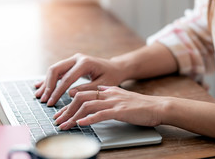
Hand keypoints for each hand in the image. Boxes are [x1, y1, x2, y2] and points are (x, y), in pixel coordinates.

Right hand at [34, 53, 125, 105]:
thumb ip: (87, 89)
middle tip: (43, 100)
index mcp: (85, 63)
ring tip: (39, 96)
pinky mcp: (71, 63)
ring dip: (46, 83)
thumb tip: (70, 94)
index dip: (57, 92)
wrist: (115, 67)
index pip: (67, 78)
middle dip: (48, 86)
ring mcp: (73, 59)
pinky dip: (49, 79)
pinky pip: (57, 71)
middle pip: (56, 69)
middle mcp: (77, 58)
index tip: (51, 103)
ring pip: (54, 70)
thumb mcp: (103, 85)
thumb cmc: (111, 76)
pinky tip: (40, 86)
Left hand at [53, 86, 167, 129]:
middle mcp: (107, 94)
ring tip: (64, 125)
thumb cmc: (140, 105)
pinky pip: (100, 114)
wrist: (157, 107)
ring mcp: (113, 102)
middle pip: (80, 98)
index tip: (60, 113)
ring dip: (73, 116)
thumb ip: (110, 91)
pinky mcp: (119, 111)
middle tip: (57, 120)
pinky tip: (80, 124)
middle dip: (66, 110)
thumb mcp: (122, 94)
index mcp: (107, 90)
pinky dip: (88, 119)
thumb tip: (99, 89)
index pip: (82, 94)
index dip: (69, 104)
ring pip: (87, 105)